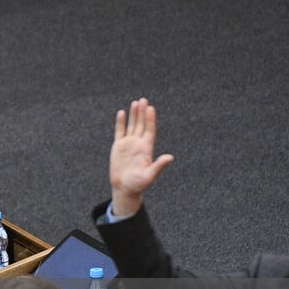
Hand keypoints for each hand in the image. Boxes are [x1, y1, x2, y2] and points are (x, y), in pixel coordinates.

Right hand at [108, 98, 173, 217]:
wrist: (125, 188)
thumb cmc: (138, 184)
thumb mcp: (150, 176)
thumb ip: (159, 166)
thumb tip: (170, 157)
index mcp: (146, 149)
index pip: (149, 130)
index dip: (150, 119)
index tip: (150, 108)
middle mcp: (138, 144)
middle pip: (141, 124)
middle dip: (142, 112)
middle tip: (143, 100)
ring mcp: (128, 144)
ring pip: (132, 125)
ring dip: (134, 114)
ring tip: (135, 102)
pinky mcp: (119, 146)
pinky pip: (120, 131)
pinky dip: (121, 122)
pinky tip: (122, 113)